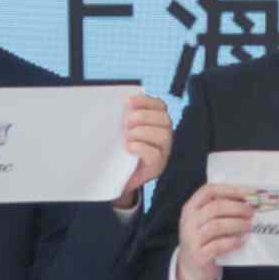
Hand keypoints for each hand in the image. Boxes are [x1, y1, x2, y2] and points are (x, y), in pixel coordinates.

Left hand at [116, 92, 176, 207]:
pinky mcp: (156, 168)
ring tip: (127, 136)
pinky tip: (129, 147)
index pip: (159, 105)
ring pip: (163, 135)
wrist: (115, 178)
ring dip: (143, 132)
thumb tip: (114, 104)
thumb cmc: (118, 151)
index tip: (128, 101)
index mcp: (156, 122)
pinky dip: (142, 148)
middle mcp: (163, 136)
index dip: (146, 101)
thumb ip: (122, 117)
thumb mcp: (120, 131)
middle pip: (164, 119)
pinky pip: (155, 155)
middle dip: (144, 116)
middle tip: (126, 121)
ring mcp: (163, 153)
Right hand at [170, 177, 259, 279]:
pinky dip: (232, 242)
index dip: (231, 189)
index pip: (209, 190)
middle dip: (237, 208)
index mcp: (191, 208)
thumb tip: (249, 202)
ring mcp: (191, 239)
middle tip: (252, 212)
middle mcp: (188, 222)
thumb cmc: (204, 241)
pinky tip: (241, 241)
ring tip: (249, 226)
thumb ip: (220, 211)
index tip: (249, 192)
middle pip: (215, 207)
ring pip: (217, 226)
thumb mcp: (205, 222)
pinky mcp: (199, 256)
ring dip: (237, 224)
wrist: (191, 269)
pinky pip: (218, 246)